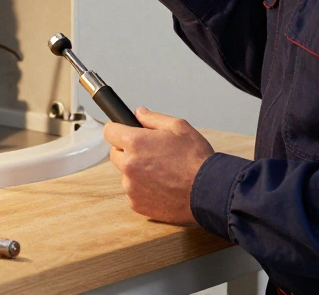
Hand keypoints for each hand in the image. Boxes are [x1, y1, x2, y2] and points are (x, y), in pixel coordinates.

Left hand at [105, 107, 214, 224]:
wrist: (209, 191)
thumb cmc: (196, 159)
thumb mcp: (179, 127)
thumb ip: (153, 118)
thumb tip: (139, 113)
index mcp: (135, 143)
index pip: (109, 132)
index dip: (118, 130)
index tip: (124, 132)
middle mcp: (128, 166)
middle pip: (115, 154)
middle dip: (128, 151)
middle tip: (150, 153)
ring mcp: (131, 187)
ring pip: (126, 175)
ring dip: (136, 172)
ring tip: (161, 172)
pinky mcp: (137, 204)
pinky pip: (134, 192)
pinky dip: (143, 189)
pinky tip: (162, 186)